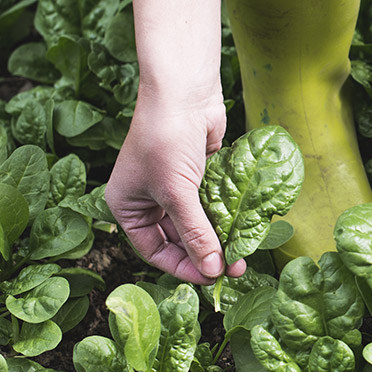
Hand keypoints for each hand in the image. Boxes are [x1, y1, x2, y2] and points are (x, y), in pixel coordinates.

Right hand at [106, 89, 246, 283]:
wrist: (184, 92)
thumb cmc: (167, 139)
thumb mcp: (177, 193)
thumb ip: (196, 233)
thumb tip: (212, 269)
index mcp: (128, 206)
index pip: (154, 250)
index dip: (182, 266)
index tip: (210, 278)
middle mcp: (149, 198)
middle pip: (179, 239)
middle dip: (205, 254)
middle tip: (232, 269)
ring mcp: (175, 186)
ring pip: (199, 223)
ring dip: (219, 238)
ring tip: (242, 255)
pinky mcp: (200, 175)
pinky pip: (213, 204)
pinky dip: (226, 217)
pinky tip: (243, 230)